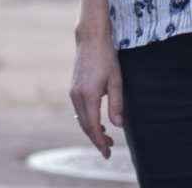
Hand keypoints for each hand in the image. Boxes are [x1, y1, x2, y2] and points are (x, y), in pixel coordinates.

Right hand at [69, 28, 122, 157]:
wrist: (90, 39)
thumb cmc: (106, 58)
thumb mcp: (116, 81)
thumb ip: (117, 104)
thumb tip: (118, 125)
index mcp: (88, 95)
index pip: (92, 126)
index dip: (100, 141)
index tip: (107, 152)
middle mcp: (77, 96)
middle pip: (85, 126)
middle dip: (96, 139)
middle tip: (110, 148)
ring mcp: (73, 92)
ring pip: (81, 119)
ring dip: (92, 130)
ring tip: (107, 136)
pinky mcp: (73, 89)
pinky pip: (79, 111)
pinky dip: (87, 120)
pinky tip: (98, 122)